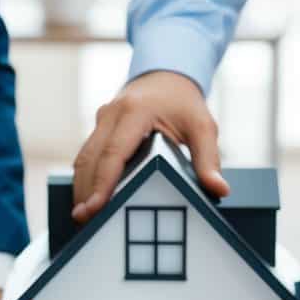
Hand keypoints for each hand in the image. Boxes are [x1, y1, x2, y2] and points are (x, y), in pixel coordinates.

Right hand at [72, 70, 229, 221]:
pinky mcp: (98, 128)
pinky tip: (88, 200)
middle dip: (85, 192)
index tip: (94, 208)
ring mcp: (102, 120)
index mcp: (135, 111)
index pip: (113, 153)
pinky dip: (85, 179)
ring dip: (81, 188)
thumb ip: (209, 158)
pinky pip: (87, 155)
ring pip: (84, 158)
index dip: (102, 183)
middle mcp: (112, 114)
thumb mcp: (203, 126)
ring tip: (83, 219)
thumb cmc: (184, 103)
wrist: (166, 76)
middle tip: (84, 222)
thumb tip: (219, 189)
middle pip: (91, 158)